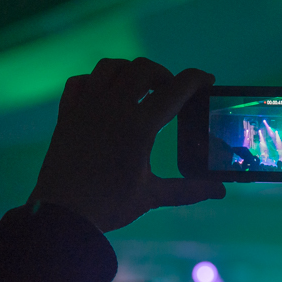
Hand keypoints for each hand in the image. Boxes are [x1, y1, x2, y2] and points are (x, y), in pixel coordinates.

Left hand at [29, 58, 225, 231]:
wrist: (62, 213)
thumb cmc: (109, 205)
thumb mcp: (152, 196)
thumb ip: (188, 190)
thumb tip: (219, 191)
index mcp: (140, 126)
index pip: (176, 90)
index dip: (197, 80)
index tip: (207, 81)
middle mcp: (113, 107)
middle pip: (143, 68)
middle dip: (163, 74)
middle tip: (170, 90)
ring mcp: (87, 106)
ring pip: (110, 67)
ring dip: (129, 71)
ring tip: (137, 87)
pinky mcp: (67, 113)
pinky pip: (81, 81)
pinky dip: (95, 82)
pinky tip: (104, 96)